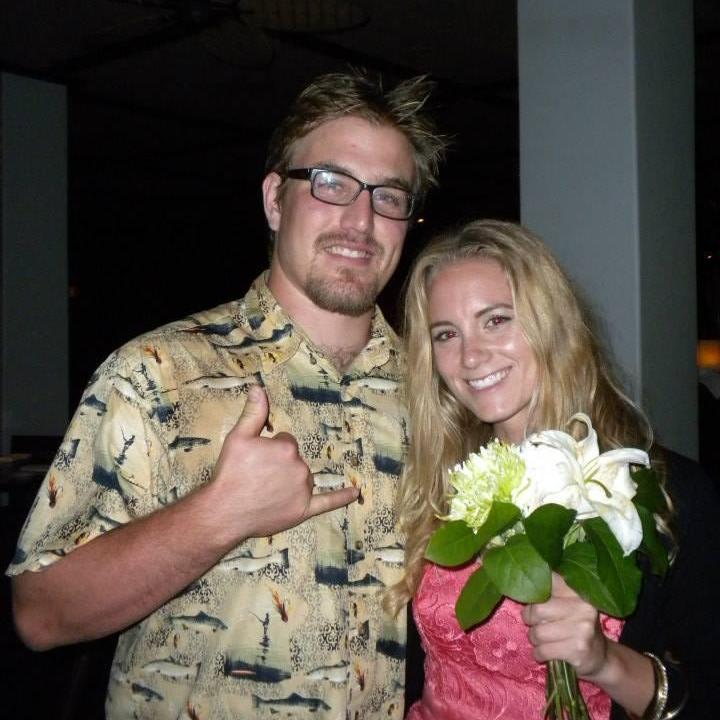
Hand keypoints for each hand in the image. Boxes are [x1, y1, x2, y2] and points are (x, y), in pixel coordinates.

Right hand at [210, 385, 358, 539]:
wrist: (224, 511)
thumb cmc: (230, 473)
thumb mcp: (238, 437)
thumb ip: (253, 412)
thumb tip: (258, 388)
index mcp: (287, 447)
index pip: (286, 442)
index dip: (270, 450)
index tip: (256, 460)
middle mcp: (300, 467)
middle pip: (295, 460)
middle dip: (279, 466)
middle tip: (257, 477)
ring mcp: (303, 489)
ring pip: (303, 478)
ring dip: (290, 481)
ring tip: (265, 492)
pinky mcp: (303, 510)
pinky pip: (327, 502)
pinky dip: (342, 497)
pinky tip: (355, 493)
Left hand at [521, 573, 607, 677]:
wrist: (601, 657)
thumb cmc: (575, 625)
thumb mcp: (568, 603)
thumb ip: (549, 591)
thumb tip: (520, 579)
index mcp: (576, 591)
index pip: (548, 579)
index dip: (532, 588)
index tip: (529, 595)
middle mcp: (581, 607)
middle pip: (537, 609)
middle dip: (530, 619)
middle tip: (535, 623)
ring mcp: (582, 629)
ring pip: (538, 632)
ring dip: (534, 639)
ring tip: (543, 639)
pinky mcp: (578, 650)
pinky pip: (543, 651)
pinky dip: (539, 654)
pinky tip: (546, 652)